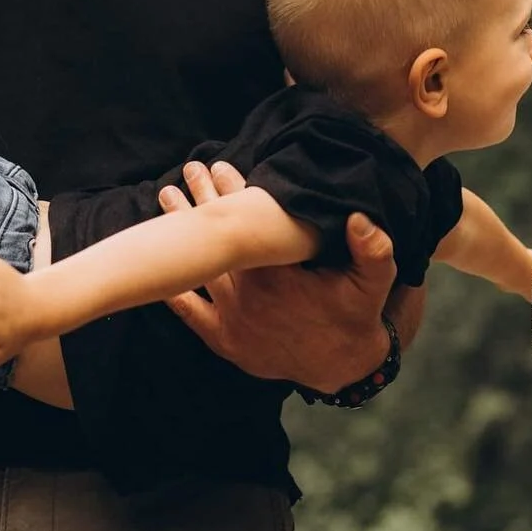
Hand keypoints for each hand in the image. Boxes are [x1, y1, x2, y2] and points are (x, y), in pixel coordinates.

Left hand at [160, 161, 395, 391]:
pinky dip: (172, 288)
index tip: (221, 164)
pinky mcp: (224, 339)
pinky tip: (156, 265)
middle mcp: (250, 295)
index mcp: (280, 275)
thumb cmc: (355, 315)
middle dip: (203, 200)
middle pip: (219, 241)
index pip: (249, 226)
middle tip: (191, 169)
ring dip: (183, 231)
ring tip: (167, 196)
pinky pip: (191, 312)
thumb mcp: (374, 282)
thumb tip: (360, 218)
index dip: (234, 191)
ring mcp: (233, 318)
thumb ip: (373, 249)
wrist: (341, 366)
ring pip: (200, 267)